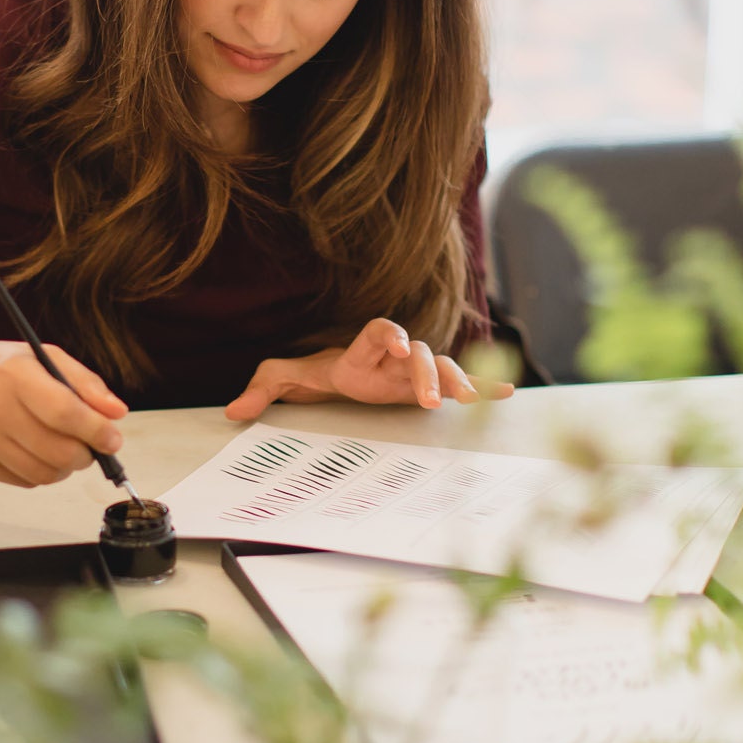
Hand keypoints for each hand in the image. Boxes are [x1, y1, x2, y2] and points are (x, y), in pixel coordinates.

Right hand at [0, 333, 127, 487]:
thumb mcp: (36, 357)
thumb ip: (81, 382)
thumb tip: (116, 412)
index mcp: (14, 374)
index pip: (66, 412)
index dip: (97, 431)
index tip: (113, 438)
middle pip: (59, 451)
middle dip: (86, 455)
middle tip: (91, 446)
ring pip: (44, 473)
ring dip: (65, 468)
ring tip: (64, 450)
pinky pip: (24, 481)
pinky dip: (40, 473)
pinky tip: (34, 453)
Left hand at [226, 317, 514, 422]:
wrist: (344, 376)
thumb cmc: (319, 373)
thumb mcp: (287, 378)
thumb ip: (265, 387)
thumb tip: (234, 410)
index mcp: (364, 349)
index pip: (380, 332)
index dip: (391, 337)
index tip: (400, 347)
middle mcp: (397, 355)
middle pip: (420, 353)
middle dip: (427, 373)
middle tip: (430, 397)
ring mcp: (417, 370)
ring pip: (445, 368)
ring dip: (460, 381)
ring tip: (474, 398)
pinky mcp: (431, 387)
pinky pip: (462, 384)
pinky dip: (485, 387)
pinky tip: (508, 394)